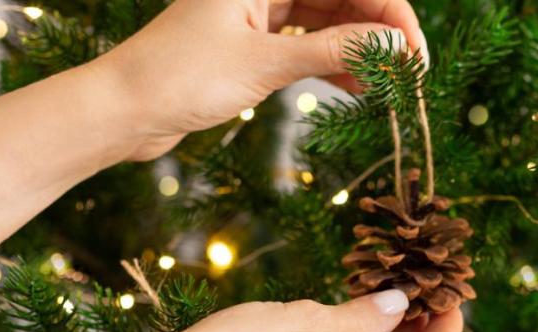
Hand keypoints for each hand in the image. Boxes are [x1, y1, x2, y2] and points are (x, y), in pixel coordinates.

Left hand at [96, 0, 426, 160]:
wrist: (123, 111)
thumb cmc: (179, 77)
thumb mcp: (265, 63)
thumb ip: (334, 50)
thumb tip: (396, 46)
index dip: (390, 13)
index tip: (414, 54)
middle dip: (380, 33)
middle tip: (410, 76)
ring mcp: (259, 14)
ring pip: (329, 23)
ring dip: (361, 53)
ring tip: (389, 87)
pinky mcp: (254, 45)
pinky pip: (310, 47)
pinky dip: (335, 67)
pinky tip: (360, 90)